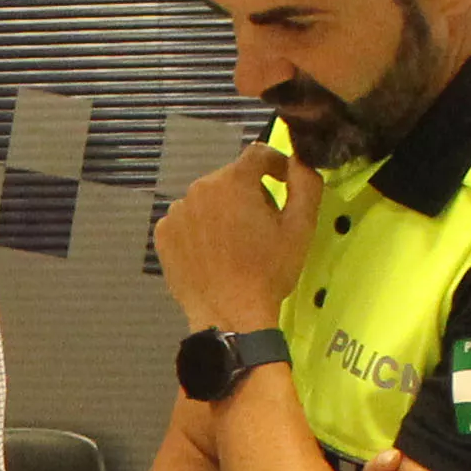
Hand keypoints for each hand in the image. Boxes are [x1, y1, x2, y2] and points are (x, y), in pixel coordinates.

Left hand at [154, 144, 311, 338]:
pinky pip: (187, 220)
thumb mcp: (300, 227)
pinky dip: (200, 229)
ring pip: (207, 199)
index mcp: (234, 180)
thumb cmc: (268, 272)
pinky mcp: (164, 234)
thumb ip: (306, 183)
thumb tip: (301, 159)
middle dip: (249, 193)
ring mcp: (177, 211)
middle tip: (262, 225)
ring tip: (235, 243)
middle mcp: (200, 188)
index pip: (258, 154)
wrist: (230, 316)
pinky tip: (213, 253)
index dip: (276, 164)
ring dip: (222, 210)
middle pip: (231, 178)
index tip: (283, 182)